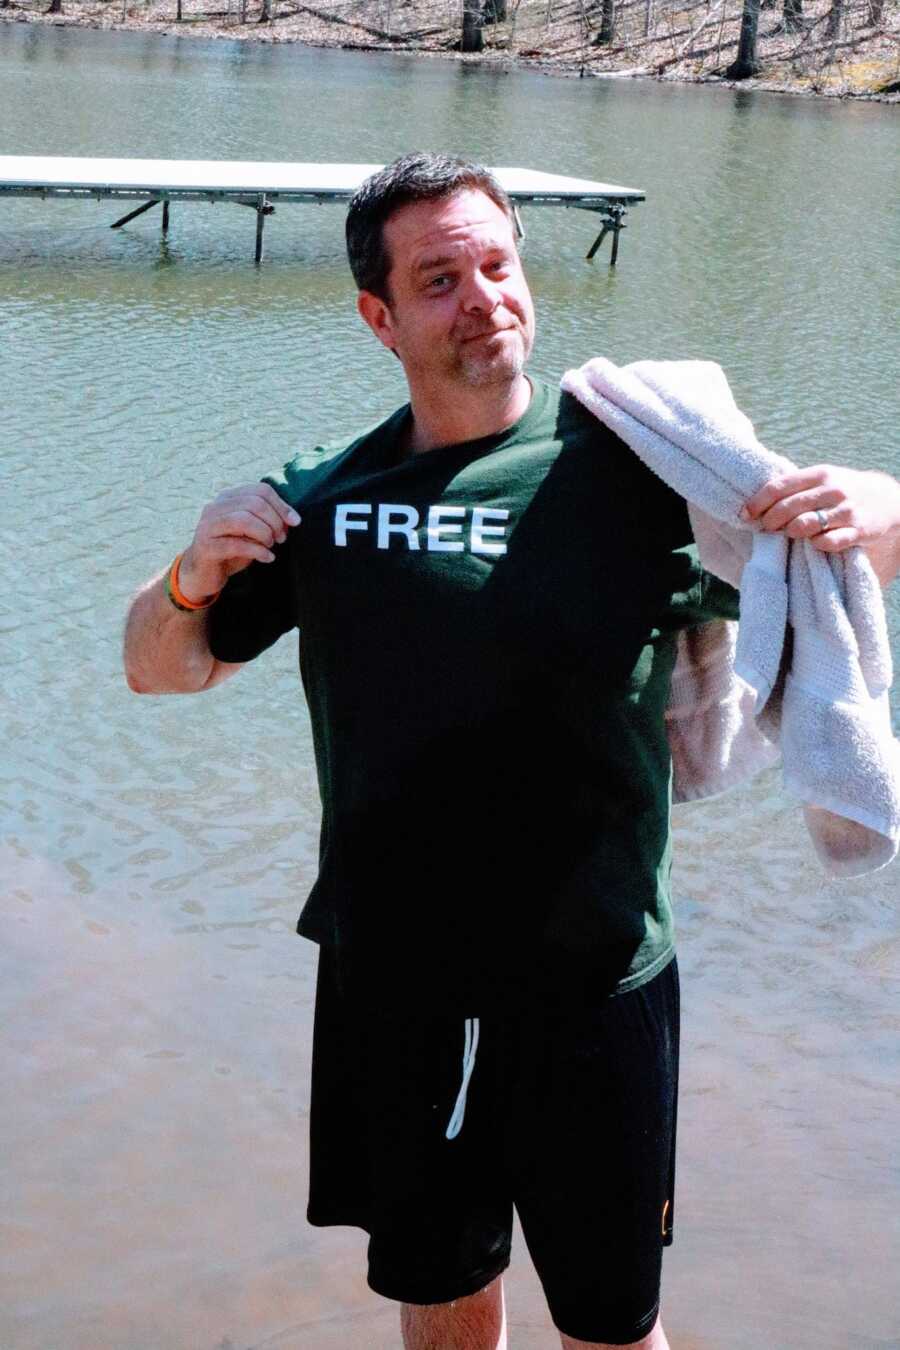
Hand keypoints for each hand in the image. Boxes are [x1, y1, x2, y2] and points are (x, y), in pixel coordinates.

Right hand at [179, 483, 299, 602]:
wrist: (204, 574)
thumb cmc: (232, 550)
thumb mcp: (253, 533)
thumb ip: (269, 521)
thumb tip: (292, 519)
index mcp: (227, 497)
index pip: (260, 490)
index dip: (281, 505)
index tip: (295, 522)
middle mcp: (215, 507)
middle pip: (254, 503)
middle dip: (274, 521)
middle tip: (281, 538)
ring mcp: (208, 526)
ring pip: (243, 520)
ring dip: (264, 534)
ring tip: (271, 545)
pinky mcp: (206, 547)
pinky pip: (236, 544)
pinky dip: (257, 551)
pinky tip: (267, 558)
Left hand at [740, 465, 899, 555]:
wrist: (889, 499)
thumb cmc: (844, 491)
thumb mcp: (823, 479)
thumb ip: (794, 487)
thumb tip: (756, 503)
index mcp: (819, 474)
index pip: (779, 487)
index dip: (757, 502)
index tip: (744, 515)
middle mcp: (832, 489)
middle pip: (787, 508)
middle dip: (769, 521)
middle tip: (764, 529)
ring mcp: (845, 510)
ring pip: (804, 524)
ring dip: (790, 532)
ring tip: (788, 534)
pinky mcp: (858, 530)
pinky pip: (828, 542)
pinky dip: (816, 545)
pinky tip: (813, 543)